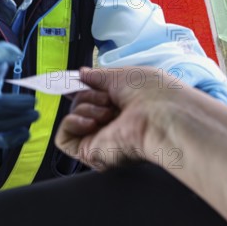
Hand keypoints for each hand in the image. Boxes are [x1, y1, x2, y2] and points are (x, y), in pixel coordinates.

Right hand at [55, 67, 181, 169]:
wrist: (162, 116)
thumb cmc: (153, 94)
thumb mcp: (121, 75)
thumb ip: (97, 76)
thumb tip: (80, 74)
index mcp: (120, 106)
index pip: (91, 97)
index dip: (83, 88)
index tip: (77, 80)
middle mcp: (110, 124)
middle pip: (78, 104)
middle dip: (89, 95)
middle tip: (109, 99)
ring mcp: (100, 139)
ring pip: (71, 117)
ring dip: (86, 107)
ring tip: (109, 112)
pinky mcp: (90, 153)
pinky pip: (63, 138)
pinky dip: (71, 123)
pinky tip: (92, 122)